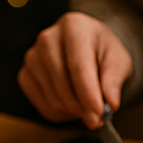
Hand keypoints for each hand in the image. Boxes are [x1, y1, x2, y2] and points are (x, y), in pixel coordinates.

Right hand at [18, 11, 133, 126]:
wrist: (84, 48)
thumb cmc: (101, 53)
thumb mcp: (118, 60)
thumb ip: (114, 79)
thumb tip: (111, 102)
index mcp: (74, 26)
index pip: (78, 66)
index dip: (89, 94)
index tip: (99, 113)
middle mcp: (47, 39)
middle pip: (63, 85)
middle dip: (83, 107)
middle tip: (98, 116)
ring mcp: (32, 57)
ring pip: (53, 99)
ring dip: (73, 110)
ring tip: (86, 103)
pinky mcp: (24, 74)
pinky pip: (42, 105)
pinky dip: (59, 112)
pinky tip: (70, 103)